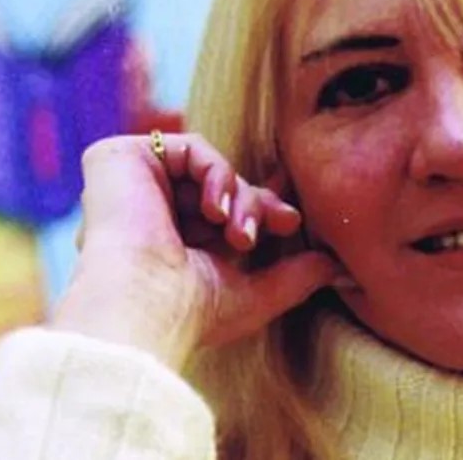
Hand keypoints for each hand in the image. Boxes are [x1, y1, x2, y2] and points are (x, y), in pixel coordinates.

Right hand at [53, 133, 341, 368]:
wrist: (142, 307)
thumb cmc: (191, 314)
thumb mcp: (256, 295)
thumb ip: (298, 276)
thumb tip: (344, 270)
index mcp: (171, 243)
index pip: (225, 208)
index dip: (263, 205)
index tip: (292, 218)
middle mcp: (148, 213)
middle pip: (221, 185)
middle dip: (258, 203)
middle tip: (283, 223)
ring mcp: (132, 187)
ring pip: (208, 168)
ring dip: (239, 195)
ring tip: (240, 233)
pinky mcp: (118, 159)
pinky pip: (188, 147)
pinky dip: (216, 172)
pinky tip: (216, 210)